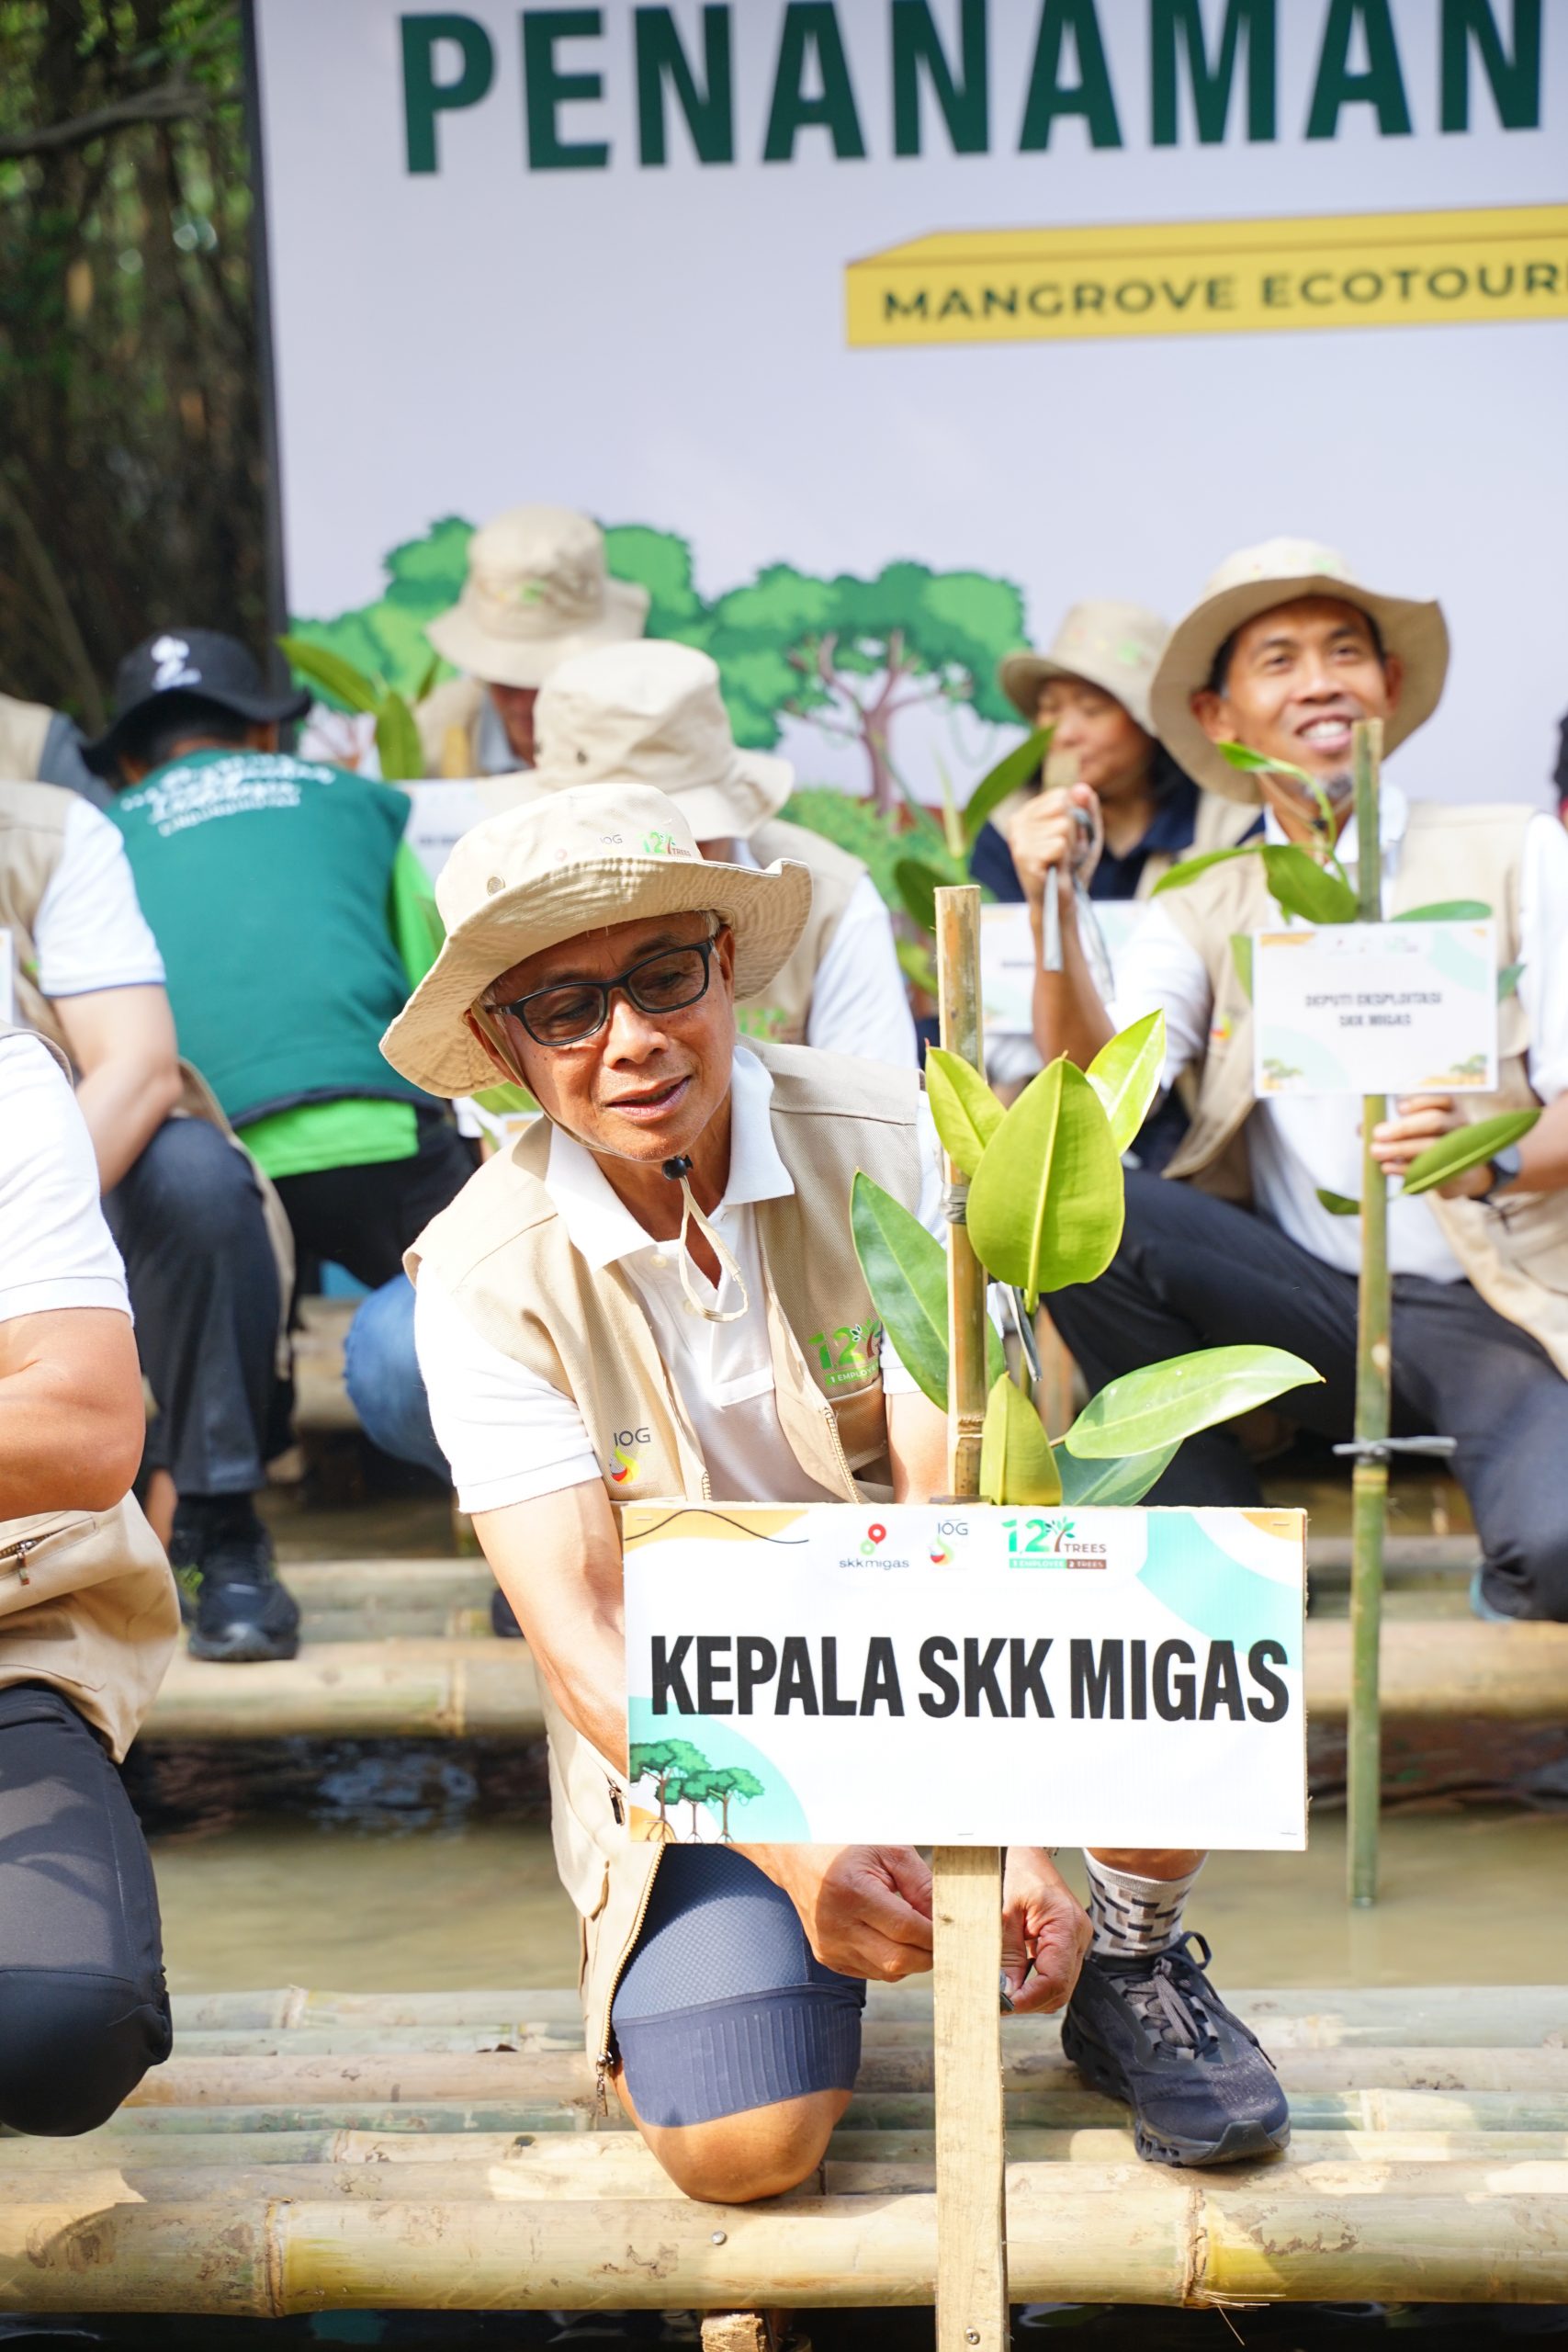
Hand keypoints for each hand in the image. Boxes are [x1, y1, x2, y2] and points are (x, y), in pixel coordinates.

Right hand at [743, 1843, 933, 1980]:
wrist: (797, 1857)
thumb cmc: (847, 1847)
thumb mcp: (888, 1851)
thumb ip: (921, 1884)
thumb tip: (944, 1918)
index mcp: (852, 1892)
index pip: (907, 1929)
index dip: (934, 1934)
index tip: (952, 1929)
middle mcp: (837, 1925)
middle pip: (898, 1960)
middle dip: (927, 1953)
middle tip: (941, 1937)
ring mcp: (830, 1946)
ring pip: (887, 1972)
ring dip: (910, 1958)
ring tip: (915, 1933)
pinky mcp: (828, 1958)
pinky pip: (872, 1972)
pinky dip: (890, 1960)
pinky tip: (890, 1937)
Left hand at [1000, 1847, 1091, 2013]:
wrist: (1033, 1855)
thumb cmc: (1022, 1874)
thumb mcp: (1007, 1911)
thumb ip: (1007, 1953)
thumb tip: (1005, 1990)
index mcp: (1067, 1928)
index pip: (1055, 1981)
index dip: (1029, 1999)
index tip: (1004, 2006)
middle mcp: (1079, 1939)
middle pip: (1060, 1991)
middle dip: (1030, 2002)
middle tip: (999, 2003)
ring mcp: (1076, 1944)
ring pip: (1059, 1988)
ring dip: (1032, 1994)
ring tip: (1004, 1991)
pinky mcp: (1068, 1945)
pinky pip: (1055, 1974)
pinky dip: (1035, 1982)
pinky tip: (1016, 1978)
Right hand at [1010, 784, 1101, 912]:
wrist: (1060, 902)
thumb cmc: (1072, 866)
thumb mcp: (1086, 832)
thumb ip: (1087, 807)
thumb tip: (1081, 787)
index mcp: (1027, 813)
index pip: (1061, 795)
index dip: (1074, 818)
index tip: (1067, 839)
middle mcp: (1017, 823)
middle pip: (1062, 807)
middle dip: (1073, 831)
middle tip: (1065, 853)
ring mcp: (1018, 840)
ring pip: (1063, 826)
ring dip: (1070, 848)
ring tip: (1060, 863)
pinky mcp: (1024, 857)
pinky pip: (1059, 845)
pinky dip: (1064, 859)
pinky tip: (1054, 870)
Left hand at [1369, 1095, 1488, 1197]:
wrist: (1459, 1174)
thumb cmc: (1431, 1143)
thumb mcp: (1417, 1130)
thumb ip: (1391, 1127)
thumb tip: (1361, 1128)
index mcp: (1451, 1110)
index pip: (1442, 1098)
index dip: (1420, 1102)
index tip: (1399, 1109)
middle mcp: (1459, 1126)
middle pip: (1435, 1121)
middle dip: (1404, 1127)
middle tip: (1377, 1134)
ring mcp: (1461, 1149)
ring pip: (1432, 1147)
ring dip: (1401, 1149)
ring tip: (1376, 1152)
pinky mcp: (1456, 1173)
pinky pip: (1430, 1170)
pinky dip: (1405, 1169)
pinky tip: (1387, 1167)